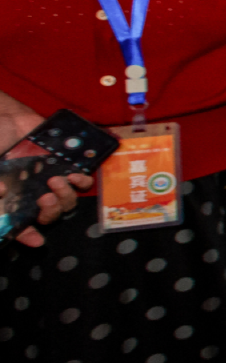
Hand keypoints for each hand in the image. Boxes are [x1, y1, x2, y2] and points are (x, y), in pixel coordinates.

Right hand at [0, 106, 94, 246]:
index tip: (37, 241)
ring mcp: (51, 183)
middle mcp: (34, 197)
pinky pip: (81, 182)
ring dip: (65, 195)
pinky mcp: (65, 168)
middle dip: (51, 210)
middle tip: (45, 196)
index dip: (28, 236)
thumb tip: (0, 192)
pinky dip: (81, 182)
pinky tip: (74, 176)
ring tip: (57, 180)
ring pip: (67, 201)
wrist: (7, 122)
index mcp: (15, 202)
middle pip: (50, 215)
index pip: (22, 227)